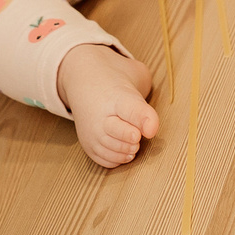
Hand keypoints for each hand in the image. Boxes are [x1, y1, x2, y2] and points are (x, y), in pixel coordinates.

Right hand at [56, 43, 157, 168]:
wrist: (83, 82)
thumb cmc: (114, 81)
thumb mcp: (133, 73)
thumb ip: (148, 85)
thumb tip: (151, 113)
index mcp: (117, 96)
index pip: (133, 110)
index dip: (145, 121)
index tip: (152, 130)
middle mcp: (101, 116)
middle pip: (122, 134)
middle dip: (134, 137)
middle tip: (138, 134)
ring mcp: (93, 132)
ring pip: (114, 150)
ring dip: (129, 149)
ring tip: (134, 140)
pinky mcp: (88, 145)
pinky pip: (107, 160)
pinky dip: (119, 158)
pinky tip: (125, 148)